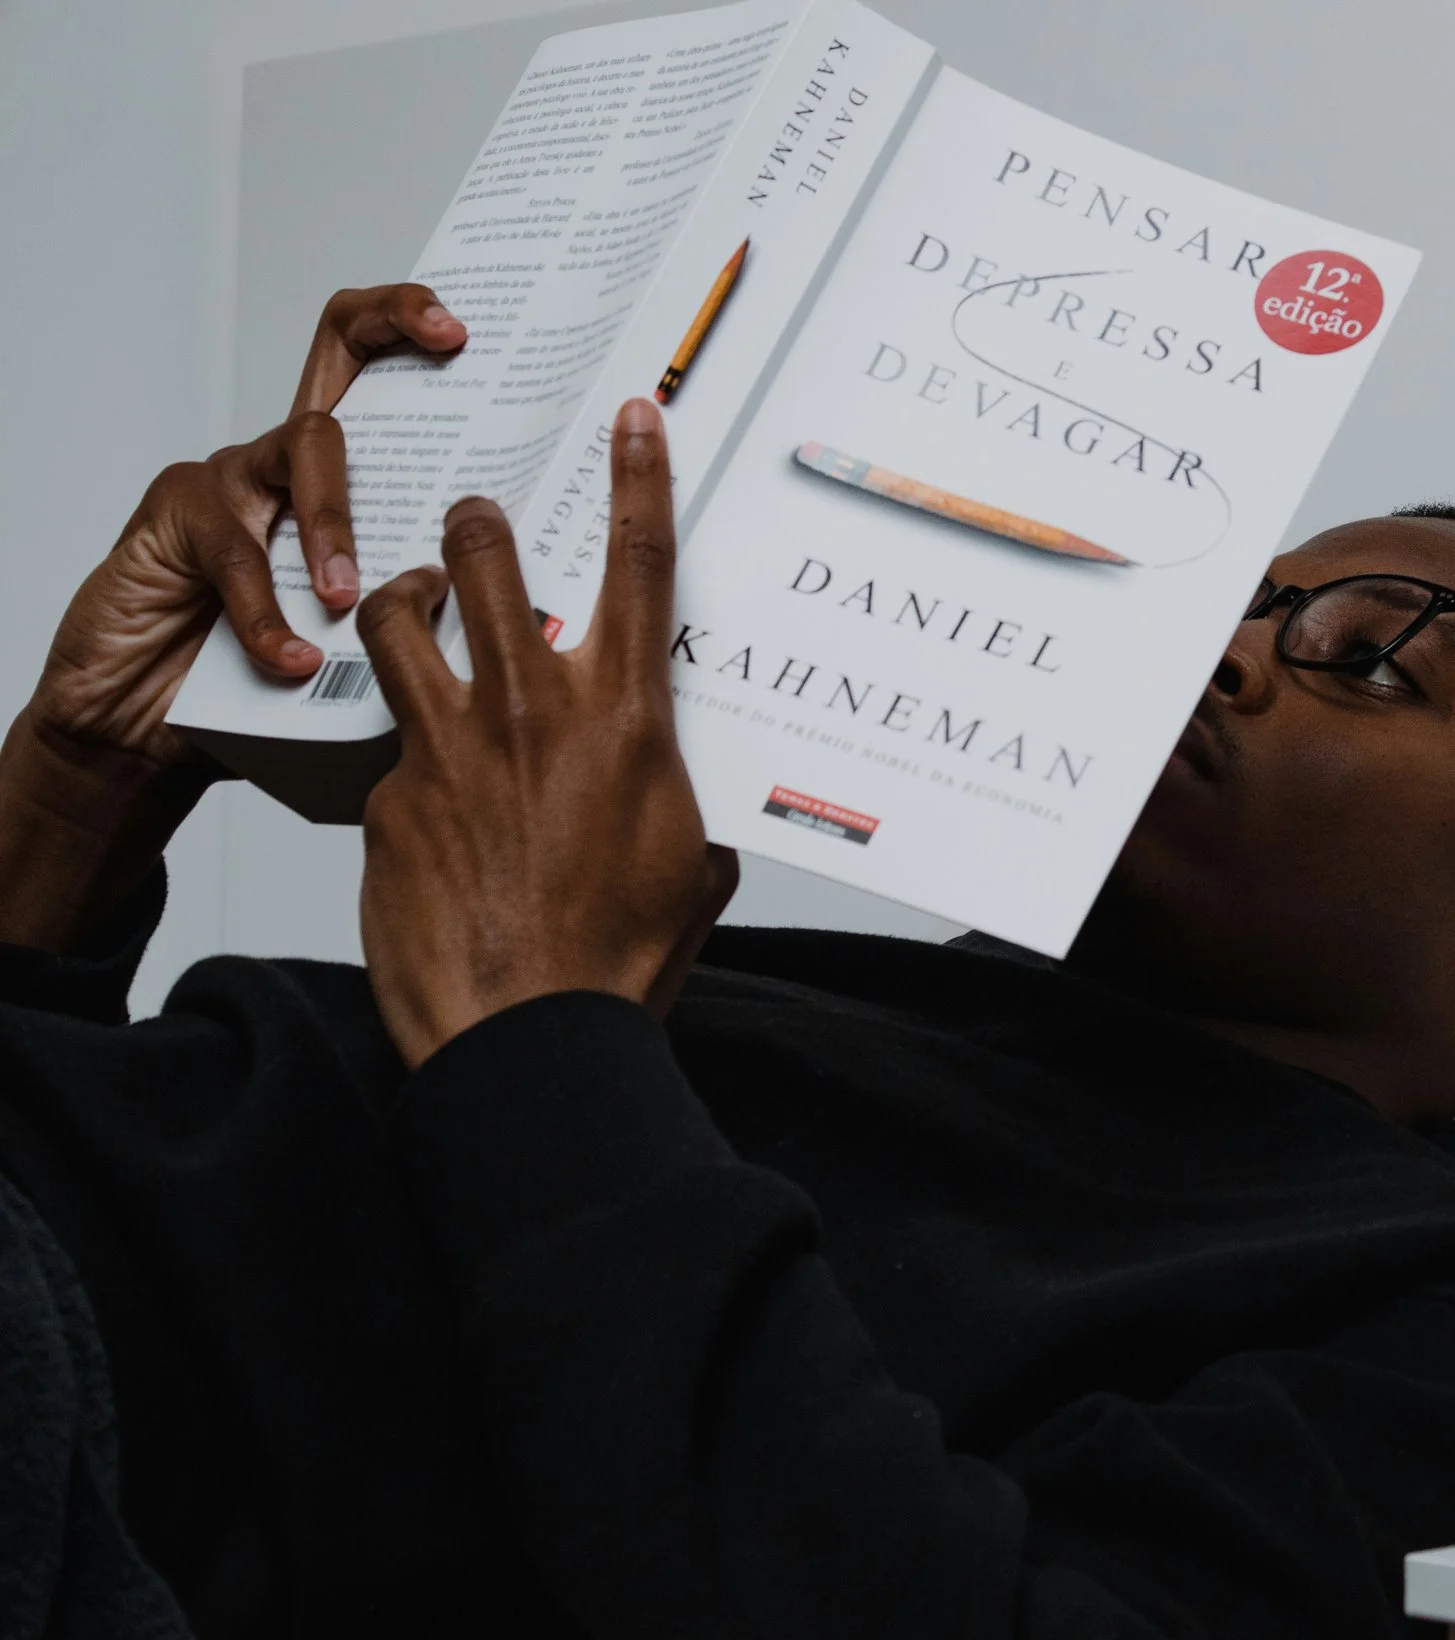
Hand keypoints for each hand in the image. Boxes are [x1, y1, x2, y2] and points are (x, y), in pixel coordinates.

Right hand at [0, 285, 466, 952]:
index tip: (477, 332)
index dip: (428, 330)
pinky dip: (267, 612)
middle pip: (341, 348)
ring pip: (305, 447)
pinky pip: (235, 547)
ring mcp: (237, 476)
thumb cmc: (283, 690)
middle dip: (392, 320)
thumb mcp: (384, 650)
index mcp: (363, 483)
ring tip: (351, 594)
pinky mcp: (176, 515)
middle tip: (448, 337)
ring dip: (338, 519)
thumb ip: (443, 618)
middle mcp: (299, 458)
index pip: (397, 376)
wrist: (153, 729)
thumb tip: (547, 627)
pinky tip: (294, 660)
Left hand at [356, 399, 736, 1066]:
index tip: (631, 418)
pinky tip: (422, 800)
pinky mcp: (388, 798)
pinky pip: (389, 749)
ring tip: (410, 604)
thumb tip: (685, 789)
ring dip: (406, 598)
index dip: (637, 478)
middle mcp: (532, 711)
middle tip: (473, 520)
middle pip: (490, 562)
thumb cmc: (619, 955)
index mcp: (625, 719)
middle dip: (477, 524)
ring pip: (400, 621)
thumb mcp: (691, 861)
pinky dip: (405, 756)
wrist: (528, 1030)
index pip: (639, 566)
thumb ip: (682, 797)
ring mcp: (448, 748)